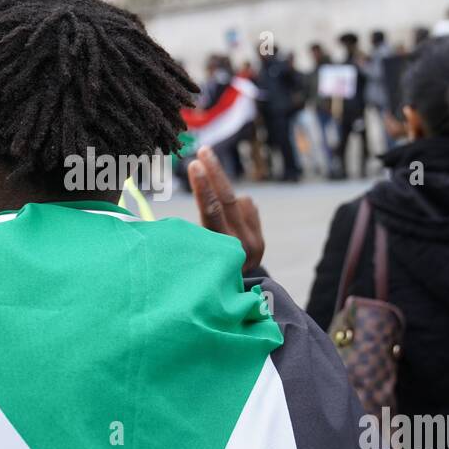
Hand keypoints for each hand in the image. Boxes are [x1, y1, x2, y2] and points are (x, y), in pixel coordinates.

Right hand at [187, 145, 263, 271]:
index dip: (203, 187)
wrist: (233, 297)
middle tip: (204, 150)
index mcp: (221, 249)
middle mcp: (242, 245)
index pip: (212, 211)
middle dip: (215, 172)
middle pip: (228, 200)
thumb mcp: (194, 258)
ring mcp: (255, 242)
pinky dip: (235, 206)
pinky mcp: (260, 237)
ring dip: (223, 195)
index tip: (193, 164)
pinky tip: (226, 220)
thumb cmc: (201, 275)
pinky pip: (246, 207)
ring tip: (209, 208)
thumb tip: (187, 207)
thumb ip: (194, 233)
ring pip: (239, 202)